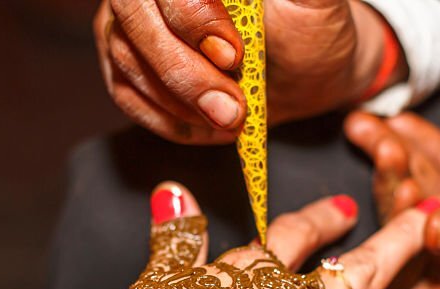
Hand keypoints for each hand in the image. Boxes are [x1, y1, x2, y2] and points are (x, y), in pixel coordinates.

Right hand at [94, 0, 395, 143]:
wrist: (305, 70)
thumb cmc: (310, 29)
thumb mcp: (316, 2)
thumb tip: (257, 0)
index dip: (194, 18)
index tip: (234, 56)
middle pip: (134, 17)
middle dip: (185, 72)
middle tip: (231, 109)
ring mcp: (128, 23)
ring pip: (128, 60)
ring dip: (180, 101)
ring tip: (230, 119)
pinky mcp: (123, 65)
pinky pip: (127, 95)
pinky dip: (168, 119)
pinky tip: (208, 125)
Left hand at [346, 112, 439, 288]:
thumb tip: (435, 225)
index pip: (418, 278)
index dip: (403, 234)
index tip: (400, 188)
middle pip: (416, 235)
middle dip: (395, 186)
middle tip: (375, 142)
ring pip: (432, 203)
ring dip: (405, 162)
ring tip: (373, 124)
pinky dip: (438, 154)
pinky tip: (408, 126)